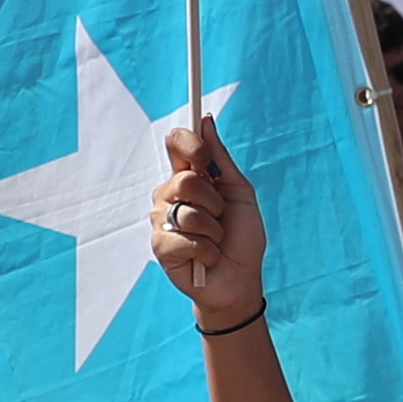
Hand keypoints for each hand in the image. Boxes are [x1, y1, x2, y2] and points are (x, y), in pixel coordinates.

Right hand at [145, 116, 267, 326]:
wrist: (240, 280)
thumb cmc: (242, 237)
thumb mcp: (240, 193)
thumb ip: (220, 160)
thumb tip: (206, 121)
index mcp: (188, 176)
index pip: (176, 142)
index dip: (190, 143)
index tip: (205, 157)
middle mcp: (169, 194)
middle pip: (186, 180)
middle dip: (215, 202)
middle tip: (221, 218)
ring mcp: (161, 220)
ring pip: (188, 212)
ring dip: (214, 230)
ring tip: (215, 241)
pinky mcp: (160, 246)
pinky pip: (184, 238)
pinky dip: (206, 250)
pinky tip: (206, 258)